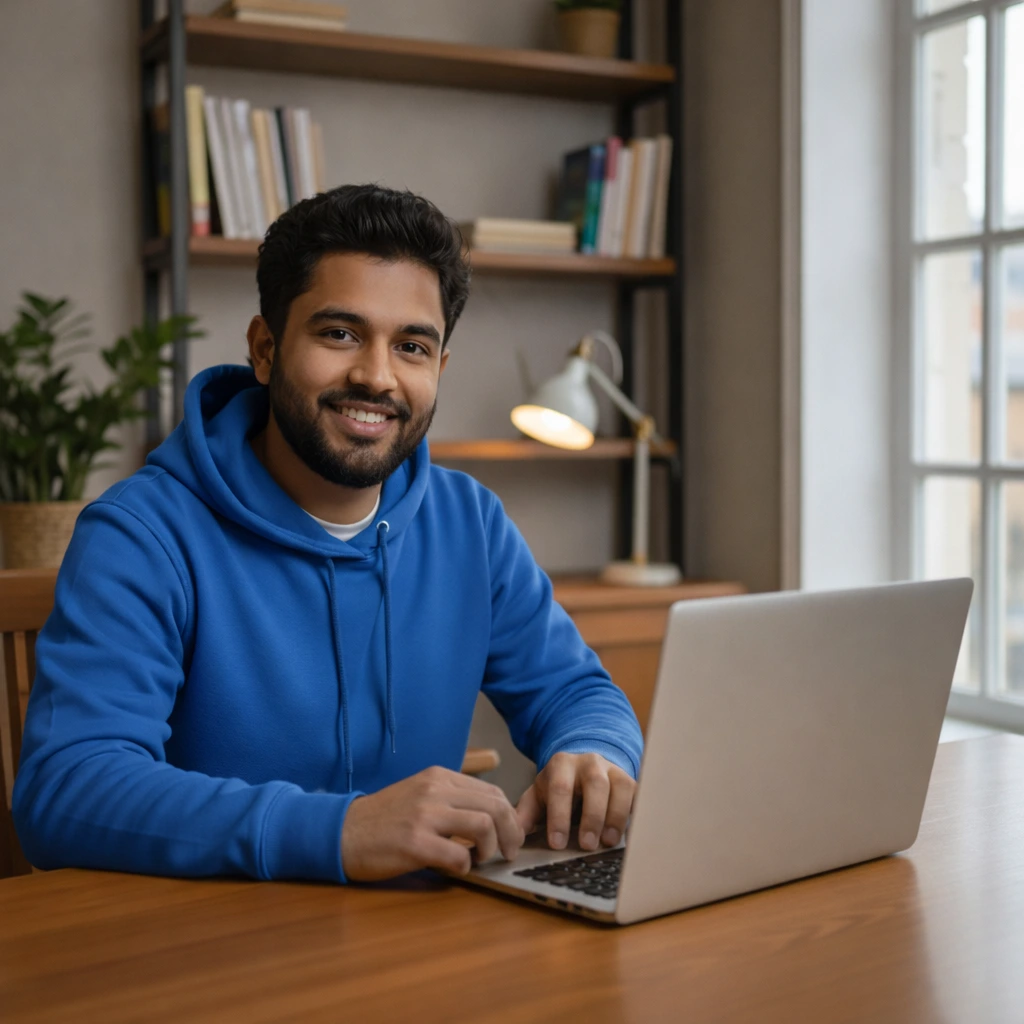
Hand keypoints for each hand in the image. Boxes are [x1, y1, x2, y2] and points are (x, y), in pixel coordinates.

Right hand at [341, 766, 524, 880]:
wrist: (342, 831)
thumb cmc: (383, 818)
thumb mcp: (420, 795)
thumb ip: (451, 800)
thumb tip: (491, 819)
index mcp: (439, 777)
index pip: (492, 792)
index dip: (509, 816)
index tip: (510, 835)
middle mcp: (435, 790)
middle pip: (496, 805)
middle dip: (511, 832)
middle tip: (510, 851)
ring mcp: (424, 815)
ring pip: (484, 824)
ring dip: (491, 848)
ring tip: (482, 860)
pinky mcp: (414, 842)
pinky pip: (458, 855)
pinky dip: (466, 866)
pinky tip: (457, 869)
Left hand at [515, 752, 635, 852]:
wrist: (583, 766)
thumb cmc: (558, 787)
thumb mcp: (538, 795)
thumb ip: (526, 813)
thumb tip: (514, 836)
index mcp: (561, 764)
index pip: (560, 788)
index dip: (559, 816)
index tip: (557, 844)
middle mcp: (589, 762)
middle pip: (595, 784)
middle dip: (592, 815)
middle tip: (587, 845)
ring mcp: (613, 769)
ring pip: (621, 786)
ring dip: (616, 815)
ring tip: (609, 842)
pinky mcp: (630, 780)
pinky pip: (638, 793)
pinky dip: (636, 812)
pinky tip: (631, 834)